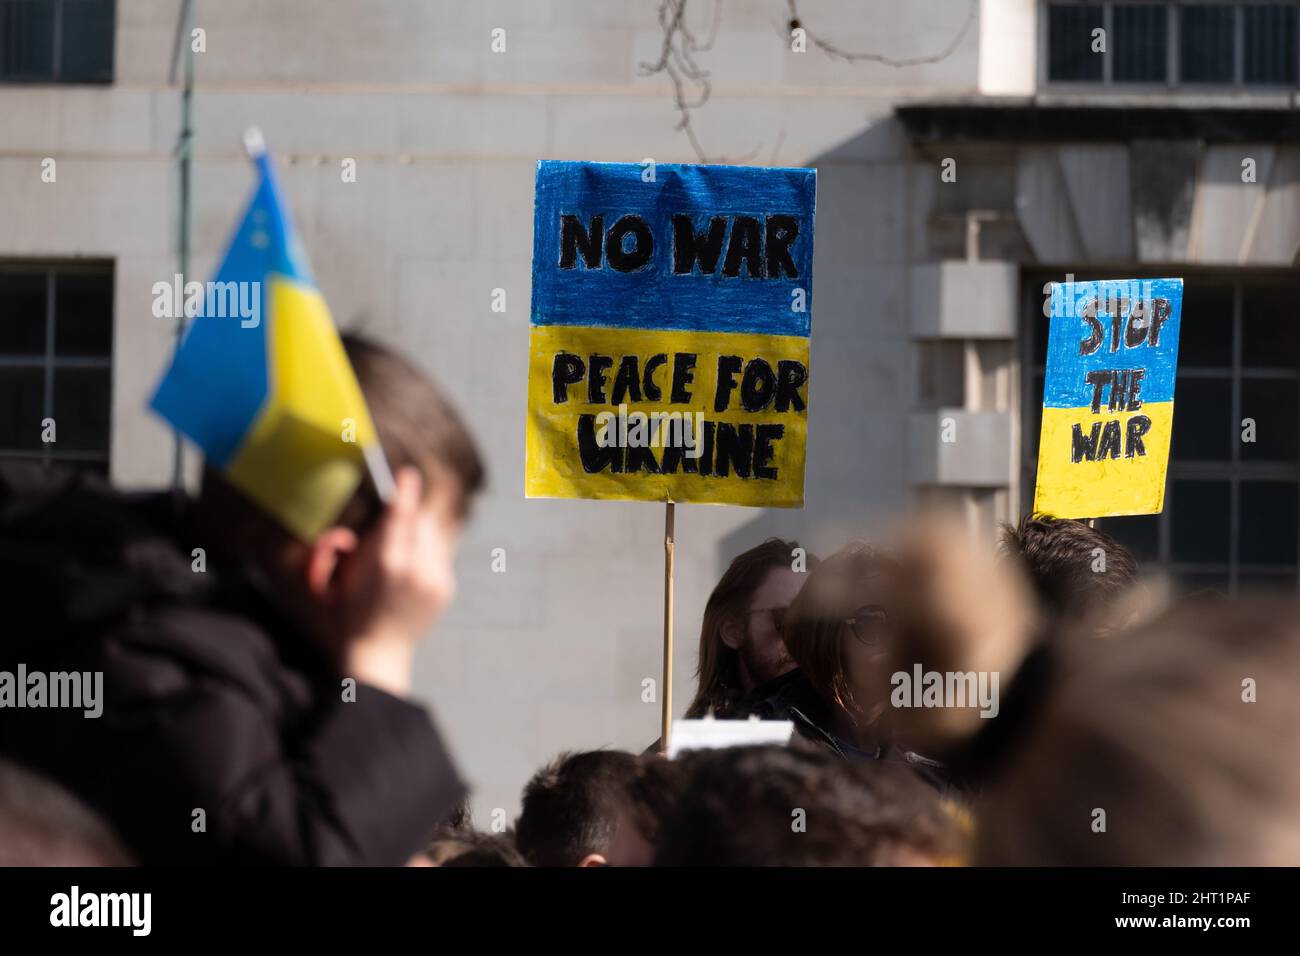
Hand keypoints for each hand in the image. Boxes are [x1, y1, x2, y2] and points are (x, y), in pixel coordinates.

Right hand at [334, 467, 454, 696]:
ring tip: (402, 555)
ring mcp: (434, 580)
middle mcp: (415, 570)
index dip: (405, 492)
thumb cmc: (352, 610)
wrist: (379, 650)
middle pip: (423, 522)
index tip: (408, 474)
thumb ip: (365, 542)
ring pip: (435, 537)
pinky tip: (411, 572)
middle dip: (412, 517)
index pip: (400, 517)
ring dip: (421, 536)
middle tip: (399, 521)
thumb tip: (388, 514)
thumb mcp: (347, 574)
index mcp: (386, 564)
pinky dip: (427, 555)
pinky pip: (440, 556)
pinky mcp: (445, 588)